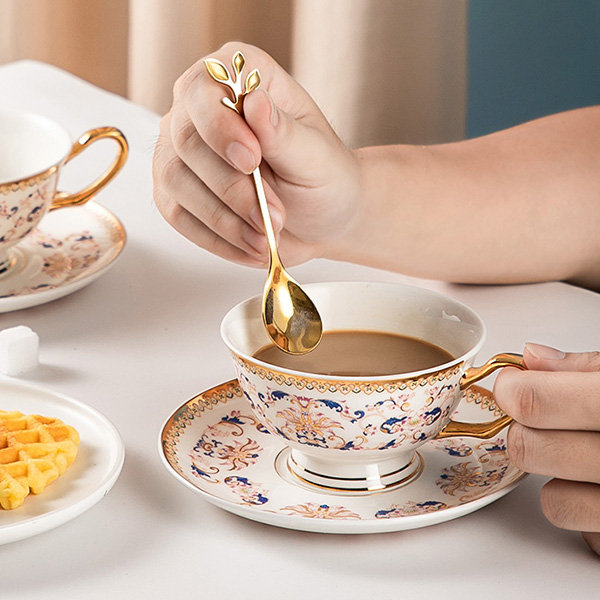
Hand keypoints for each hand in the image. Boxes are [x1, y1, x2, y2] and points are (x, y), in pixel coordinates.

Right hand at [153, 42, 359, 266]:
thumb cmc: (323, 177)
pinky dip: (215, 238)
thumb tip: (255, 101)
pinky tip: (248, 246)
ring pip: (176, 181)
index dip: (220, 126)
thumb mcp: (317, 156)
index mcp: (240, 77)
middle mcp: (201, 107)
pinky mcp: (175, 190)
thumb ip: (285, 133)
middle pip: (186, 140)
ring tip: (266, 238)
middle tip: (274, 217)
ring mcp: (181, 150)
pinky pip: (177, 215)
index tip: (251, 160)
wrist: (320, 217)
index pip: (204, 87)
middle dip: (232, 188)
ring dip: (224, 220)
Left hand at [494, 342, 599, 554]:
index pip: (537, 403)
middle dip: (527, 431)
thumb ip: (589, 368)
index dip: (513, 390)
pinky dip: (591, 512)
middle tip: (543, 419)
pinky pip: (590, 535)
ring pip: (553, 502)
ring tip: (586, 457)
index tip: (512, 385)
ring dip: (559, 480)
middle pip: (531, 450)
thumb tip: (532, 359)